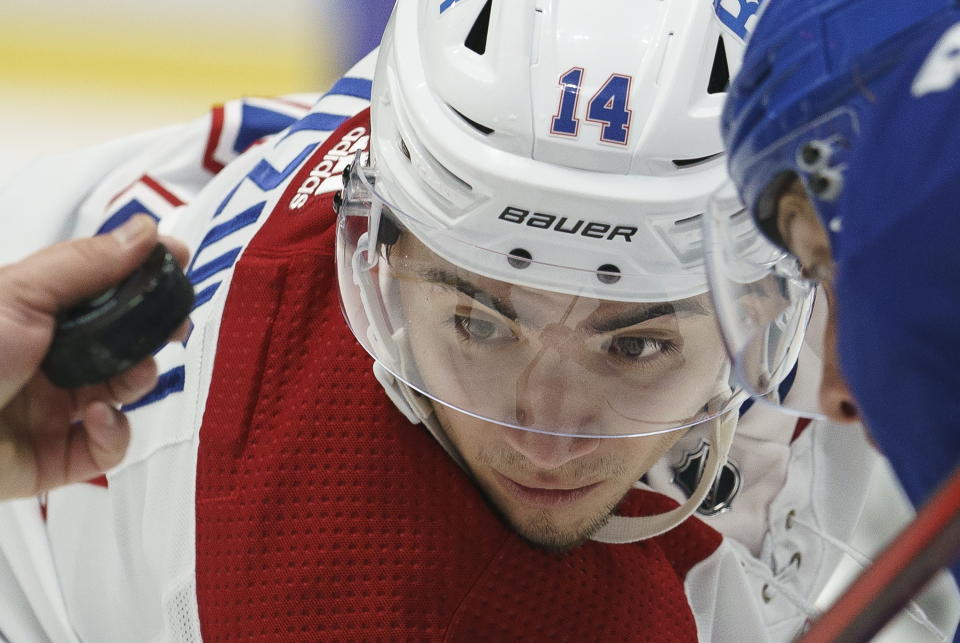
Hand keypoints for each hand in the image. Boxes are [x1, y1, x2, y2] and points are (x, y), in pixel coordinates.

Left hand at [0, 215, 188, 498]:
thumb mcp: (20, 294)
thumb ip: (86, 264)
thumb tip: (144, 232)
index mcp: (40, 315)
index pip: (107, 289)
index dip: (144, 276)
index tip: (178, 262)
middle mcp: (53, 359)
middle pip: (126, 340)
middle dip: (154, 332)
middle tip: (171, 325)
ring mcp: (59, 409)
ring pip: (127, 390)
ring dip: (139, 379)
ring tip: (126, 378)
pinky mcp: (63, 456)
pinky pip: (112, 443)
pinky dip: (116, 429)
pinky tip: (98, 417)